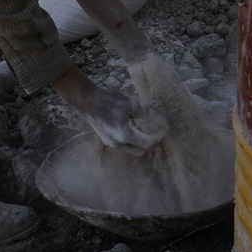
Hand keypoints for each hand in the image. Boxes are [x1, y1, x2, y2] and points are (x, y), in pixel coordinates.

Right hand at [50, 65, 166, 155]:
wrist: (87, 100)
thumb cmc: (109, 100)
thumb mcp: (131, 103)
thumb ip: (143, 113)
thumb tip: (148, 118)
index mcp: (125, 135)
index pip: (147, 144)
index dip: (157, 138)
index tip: (163, 131)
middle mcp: (117, 143)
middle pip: (140, 151)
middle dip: (149, 143)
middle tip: (155, 133)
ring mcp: (110, 143)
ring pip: (131, 148)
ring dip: (139, 141)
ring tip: (143, 128)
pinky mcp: (106, 139)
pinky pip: (123, 144)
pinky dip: (131, 139)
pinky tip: (132, 126)